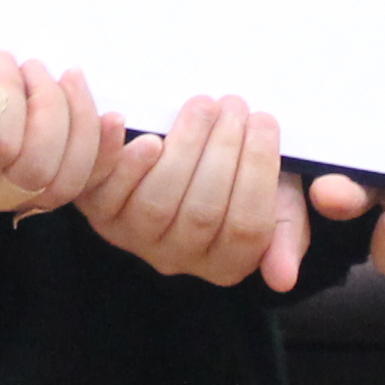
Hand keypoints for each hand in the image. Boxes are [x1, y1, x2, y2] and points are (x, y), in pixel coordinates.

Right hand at [0, 5, 115, 218]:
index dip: (8, 102)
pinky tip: (110, 117)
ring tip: (65, 79)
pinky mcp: (18, 189)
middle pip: (30, 176)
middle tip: (36, 66)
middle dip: (49, 112)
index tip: (1, 59)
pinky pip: (74, 186)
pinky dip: (97, 151)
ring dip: (77, 127)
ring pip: (59, 186)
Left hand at [78, 94, 294, 287]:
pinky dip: (111, 154)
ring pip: (157, 200)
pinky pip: (102, 188)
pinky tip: (122, 120)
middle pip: (203, 212)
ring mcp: (134, 236)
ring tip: (203, 104)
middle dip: (223, 149)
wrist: (190, 161)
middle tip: (235, 104)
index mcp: (226, 263)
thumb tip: (284, 280)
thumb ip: (286, 235)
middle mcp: (177, 258)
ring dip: (182, 146)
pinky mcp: (98, 209)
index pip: (248, 227)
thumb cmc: (238, 179)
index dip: (258, 169)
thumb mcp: (277, 204)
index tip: (266, 121)